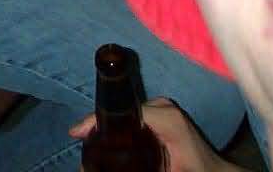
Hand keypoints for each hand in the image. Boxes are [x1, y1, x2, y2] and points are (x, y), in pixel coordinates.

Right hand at [69, 98, 234, 171]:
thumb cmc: (196, 169)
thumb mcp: (169, 170)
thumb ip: (137, 164)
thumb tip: (104, 166)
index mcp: (164, 117)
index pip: (122, 110)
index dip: (95, 119)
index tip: (76, 132)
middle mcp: (162, 106)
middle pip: (120, 108)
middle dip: (96, 121)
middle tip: (77, 136)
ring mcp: (162, 107)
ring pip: (125, 110)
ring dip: (106, 121)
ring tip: (85, 134)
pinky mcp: (162, 113)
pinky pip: (133, 113)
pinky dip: (117, 120)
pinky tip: (104, 133)